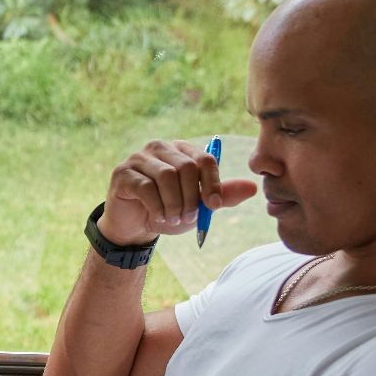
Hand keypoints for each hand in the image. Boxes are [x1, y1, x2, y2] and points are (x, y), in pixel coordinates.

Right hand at [99, 139, 258, 245]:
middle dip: (191, 198)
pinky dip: (157, 207)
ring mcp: (138, 158)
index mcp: (181, 150)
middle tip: (188, 217)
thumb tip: (253, 188)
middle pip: (186, 167)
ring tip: (172, 219)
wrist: (135, 227)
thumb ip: (222, 196)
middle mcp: (159, 148)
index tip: (213, 206)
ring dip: (174, 204)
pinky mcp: (122, 173)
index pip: (205, 158)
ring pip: (167, 176)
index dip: (213, 183)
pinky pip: (146, 188)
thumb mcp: (199, 206)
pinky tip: (158, 217)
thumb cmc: (168, 211)